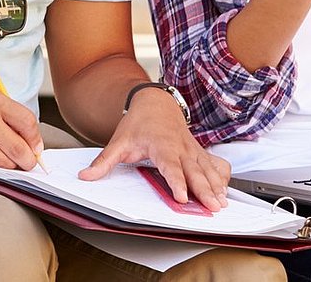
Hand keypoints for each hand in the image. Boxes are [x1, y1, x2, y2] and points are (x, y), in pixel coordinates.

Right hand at [0, 89, 44, 170]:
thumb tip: (35, 148)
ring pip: (3, 164)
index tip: (35, 148)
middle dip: (27, 161)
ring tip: (1, 157)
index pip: (28, 123)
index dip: (36, 141)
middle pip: (19, 150)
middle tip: (26, 162)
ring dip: (7, 166)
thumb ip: (14, 119)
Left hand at [81, 91, 228, 210]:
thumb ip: (104, 161)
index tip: (181, 197)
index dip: (177, 182)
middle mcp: (181, 149)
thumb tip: (86, 175)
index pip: (170, 167)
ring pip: (208, 170)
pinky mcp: (200, 152)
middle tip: (213, 207)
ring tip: (222, 203)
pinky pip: (216, 164)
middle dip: (205, 190)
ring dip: (217, 187)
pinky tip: (225, 190)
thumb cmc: (139, 123)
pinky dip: (222, 177)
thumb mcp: (118, 142)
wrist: (155, 103)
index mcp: (162, 146)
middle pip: (195, 172)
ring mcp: (193, 150)